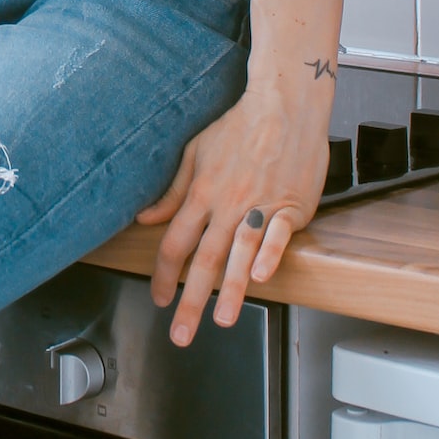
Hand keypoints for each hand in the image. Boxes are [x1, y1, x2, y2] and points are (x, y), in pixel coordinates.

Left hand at [135, 91, 327, 345]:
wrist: (283, 105)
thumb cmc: (239, 127)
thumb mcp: (194, 153)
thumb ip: (172, 191)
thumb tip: (147, 217)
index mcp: (201, 193)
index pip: (174, 242)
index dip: (162, 274)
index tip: (158, 297)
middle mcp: (227, 204)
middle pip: (204, 258)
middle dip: (190, 300)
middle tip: (181, 333)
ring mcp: (260, 206)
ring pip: (240, 253)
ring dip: (230, 289)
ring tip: (223, 319)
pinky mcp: (292, 206)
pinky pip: (278, 235)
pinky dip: (269, 255)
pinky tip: (261, 278)